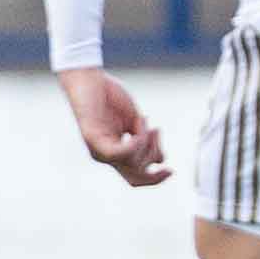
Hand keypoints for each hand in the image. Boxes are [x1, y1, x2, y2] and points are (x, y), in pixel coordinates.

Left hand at [59, 68, 166, 185]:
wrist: (89, 78)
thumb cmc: (110, 97)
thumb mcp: (135, 123)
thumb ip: (146, 142)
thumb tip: (160, 160)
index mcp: (116, 154)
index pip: (135, 179)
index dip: (155, 180)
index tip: (170, 170)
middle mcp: (106, 156)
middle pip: (137, 175)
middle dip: (154, 156)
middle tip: (155, 131)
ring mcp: (98, 149)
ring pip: (133, 163)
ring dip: (145, 142)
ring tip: (141, 120)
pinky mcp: (92, 138)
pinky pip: (117, 154)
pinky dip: (133, 144)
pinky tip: (137, 128)